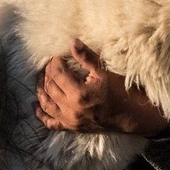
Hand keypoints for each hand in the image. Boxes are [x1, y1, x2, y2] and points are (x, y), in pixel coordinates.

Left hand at [34, 39, 168, 135]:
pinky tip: (36, 107)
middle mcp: (72, 109)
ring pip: (47, 104)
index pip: (57, 74)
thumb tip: (72, 42)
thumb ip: (86, 57)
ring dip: (41, 91)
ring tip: (40, 80)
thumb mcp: (103, 72)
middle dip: (47, 74)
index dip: (54, 63)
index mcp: (79, 93)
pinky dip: (42, 115)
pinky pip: (51, 123)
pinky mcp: (73, 128)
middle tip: (50, 65)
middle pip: (49, 87)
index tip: (57, 57)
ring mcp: (71, 120)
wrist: (133, 116)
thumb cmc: (120, 92)